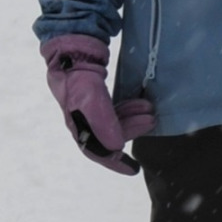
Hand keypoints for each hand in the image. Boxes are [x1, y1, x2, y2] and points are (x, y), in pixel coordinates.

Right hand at [41, 35, 154, 175]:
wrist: (70, 51)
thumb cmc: (77, 75)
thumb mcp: (91, 96)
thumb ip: (103, 121)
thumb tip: (116, 147)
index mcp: (78, 126)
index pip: (98, 151)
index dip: (115, 163)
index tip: (134, 170)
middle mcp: (82, 121)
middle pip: (110, 136)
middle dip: (132, 130)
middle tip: (151, 119)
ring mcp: (87, 110)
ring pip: (114, 123)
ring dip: (132, 119)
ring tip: (149, 109)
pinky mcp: (93, 97)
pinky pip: (113, 111)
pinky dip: (127, 110)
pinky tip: (138, 103)